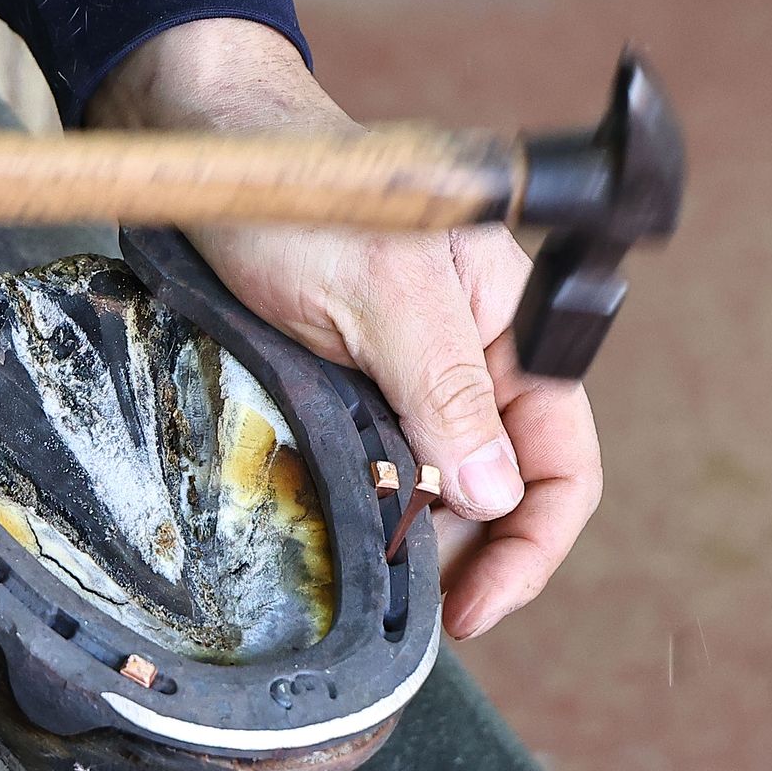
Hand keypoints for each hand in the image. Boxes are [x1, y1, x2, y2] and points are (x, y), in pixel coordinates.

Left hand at [88, 19, 601, 639]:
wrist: (211, 156)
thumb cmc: (304, 198)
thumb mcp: (381, 294)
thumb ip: (444, 392)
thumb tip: (496, 495)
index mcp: (510, 324)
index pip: (560, 457)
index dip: (533, 544)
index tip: (478, 607)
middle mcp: (472, 358)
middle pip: (502, 489)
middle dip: (471, 557)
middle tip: (418, 615)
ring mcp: (410, 378)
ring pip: (438, 490)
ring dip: (417, 542)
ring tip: (378, 587)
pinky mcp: (351, 388)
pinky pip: (378, 471)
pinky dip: (370, 513)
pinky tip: (347, 538)